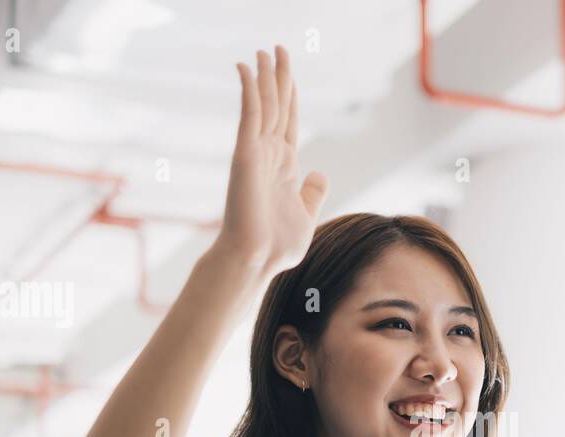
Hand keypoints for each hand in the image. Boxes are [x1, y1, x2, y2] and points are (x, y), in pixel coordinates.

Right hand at [214, 46, 329, 276]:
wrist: (257, 259)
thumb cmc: (277, 245)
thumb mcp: (306, 215)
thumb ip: (313, 193)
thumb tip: (318, 174)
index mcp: (284, 166)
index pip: (287, 121)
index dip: (289, 95)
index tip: (288, 72)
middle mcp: (269, 155)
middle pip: (276, 106)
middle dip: (278, 77)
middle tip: (277, 48)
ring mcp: (256, 153)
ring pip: (264, 105)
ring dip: (265, 76)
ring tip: (265, 51)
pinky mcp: (245, 155)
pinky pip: (249, 115)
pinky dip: (249, 90)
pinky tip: (247, 68)